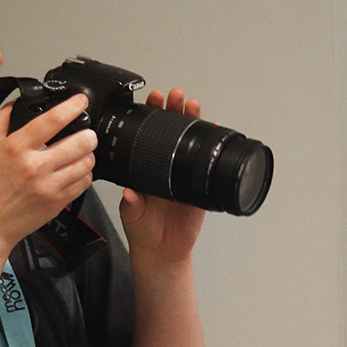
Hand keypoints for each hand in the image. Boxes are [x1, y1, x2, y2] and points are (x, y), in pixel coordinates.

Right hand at [0, 94, 97, 250]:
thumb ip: (3, 118)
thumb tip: (19, 101)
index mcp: (17, 147)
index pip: (52, 120)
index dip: (73, 106)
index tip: (81, 101)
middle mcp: (35, 166)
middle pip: (80, 141)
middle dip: (88, 134)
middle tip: (86, 132)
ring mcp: (49, 186)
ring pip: (87, 162)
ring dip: (88, 154)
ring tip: (80, 152)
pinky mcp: (58, 201)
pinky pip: (85, 182)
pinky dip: (84, 173)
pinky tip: (74, 170)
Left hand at [119, 88, 205, 264]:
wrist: (161, 250)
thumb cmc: (142, 228)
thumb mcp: (132, 214)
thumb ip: (132, 204)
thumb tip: (130, 193)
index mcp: (145, 167)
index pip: (148, 133)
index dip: (152, 115)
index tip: (153, 100)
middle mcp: (164, 165)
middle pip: (171, 130)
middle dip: (174, 110)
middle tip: (175, 96)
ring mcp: (182, 173)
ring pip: (191, 141)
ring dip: (194, 121)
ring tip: (193, 105)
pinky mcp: (199, 185)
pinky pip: (208, 163)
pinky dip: (213, 146)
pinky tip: (216, 130)